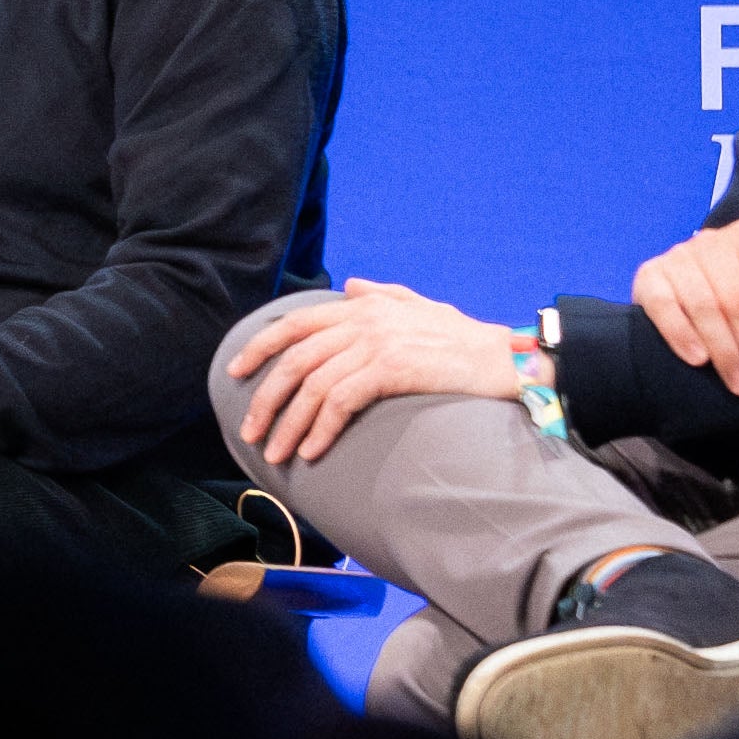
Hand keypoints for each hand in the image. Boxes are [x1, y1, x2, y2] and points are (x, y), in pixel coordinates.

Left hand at [228, 280, 533, 469]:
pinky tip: (310, 452)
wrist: (504, 358)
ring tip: (275, 453)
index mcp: (364, 305)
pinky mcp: (391, 368)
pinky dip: (320, 429)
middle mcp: (363, 319)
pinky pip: (340, 402)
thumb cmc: (465, 338)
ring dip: (288, 424)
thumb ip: (383, 295)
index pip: (295, 324)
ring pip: (312, 385)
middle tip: (249, 430)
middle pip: (295, 358)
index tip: (234, 371)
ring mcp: (376, 342)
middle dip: (266, 397)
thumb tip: (351, 286)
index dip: (259, 347)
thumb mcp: (421, 306)